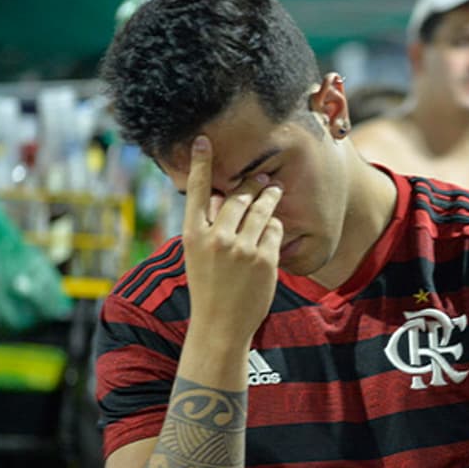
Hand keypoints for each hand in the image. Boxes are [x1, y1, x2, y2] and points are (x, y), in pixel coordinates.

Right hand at [182, 135, 283, 339]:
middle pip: (237, 196)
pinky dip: (275, 226)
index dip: (200, 164)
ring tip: (274, 190)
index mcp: (193, 235)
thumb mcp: (198, 255)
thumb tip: (222, 196)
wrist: (220, 326)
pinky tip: (273, 229)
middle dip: (252, 183)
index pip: (196, 192)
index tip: (203, 140)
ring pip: (261, 209)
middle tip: (261, 177)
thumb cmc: (208, 288)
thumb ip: (208, 226)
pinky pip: (275, 229)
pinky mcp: (264, 259)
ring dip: (269, 197)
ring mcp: (242, 249)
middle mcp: (216, 238)